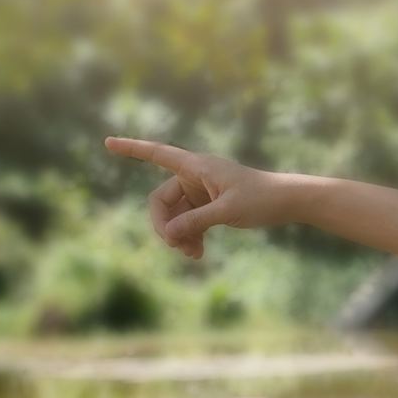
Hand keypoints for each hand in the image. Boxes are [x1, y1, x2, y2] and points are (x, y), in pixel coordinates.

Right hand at [105, 137, 288, 259]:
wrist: (290, 202)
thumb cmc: (262, 199)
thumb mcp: (227, 212)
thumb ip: (195, 222)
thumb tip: (168, 234)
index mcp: (198, 166)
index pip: (158, 153)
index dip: (132, 149)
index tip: (107, 143)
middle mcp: (196, 175)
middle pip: (162, 200)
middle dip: (166, 224)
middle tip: (176, 247)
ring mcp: (203, 191)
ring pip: (177, 214)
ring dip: (179, 235)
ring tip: (192, 255)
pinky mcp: (211, 204)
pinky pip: (190, 220)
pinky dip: (190, 235)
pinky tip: (197, 254)